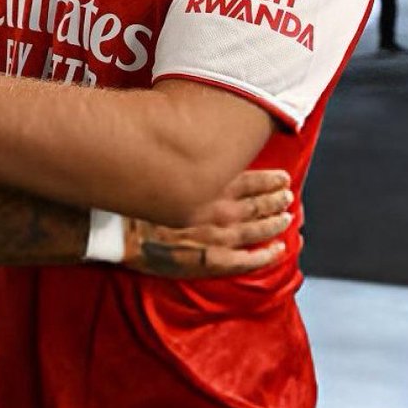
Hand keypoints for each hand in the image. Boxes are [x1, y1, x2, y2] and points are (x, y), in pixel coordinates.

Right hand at [122, 169, 292, 277]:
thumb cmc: (136, 197)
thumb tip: (205, 146)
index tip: (283, 178)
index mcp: (211, 186)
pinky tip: (277, 251)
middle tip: (288, 196)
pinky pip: (245, 261)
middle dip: (276, 199)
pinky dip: (265, 256)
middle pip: (258, 204)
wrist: (118, 229)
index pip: (251, 181)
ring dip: (274, 223)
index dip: (270, 180)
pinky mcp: (210, 260)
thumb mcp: (164, 167)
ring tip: (287, 218)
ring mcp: (218, 237)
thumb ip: (189, 161)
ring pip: (256, 229)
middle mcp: (220, 210)